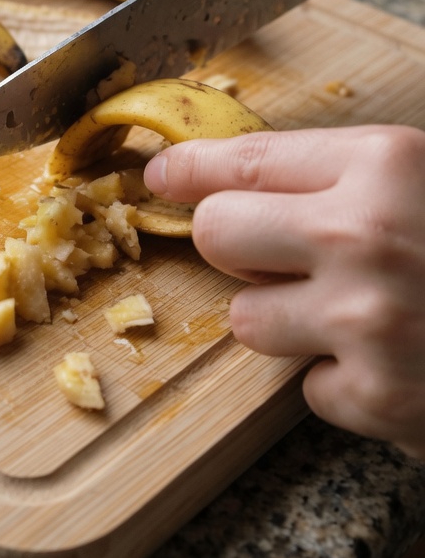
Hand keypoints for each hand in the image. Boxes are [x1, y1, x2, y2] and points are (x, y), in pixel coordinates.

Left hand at [143, 125, 424, 459]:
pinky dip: (341, 382)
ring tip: (359, 315)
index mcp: (385, 165)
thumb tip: (250, 176)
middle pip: (217, 235)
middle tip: (271, 252)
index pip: (243, 159)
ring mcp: (364, 322)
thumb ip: (357, 173)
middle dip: (233, 244)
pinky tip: (397, 365)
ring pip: (247, 320)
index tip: (160, 174)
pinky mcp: (376, 398)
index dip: (189, 168)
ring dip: (286, 321)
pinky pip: (306, 389)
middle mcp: (363, 236)